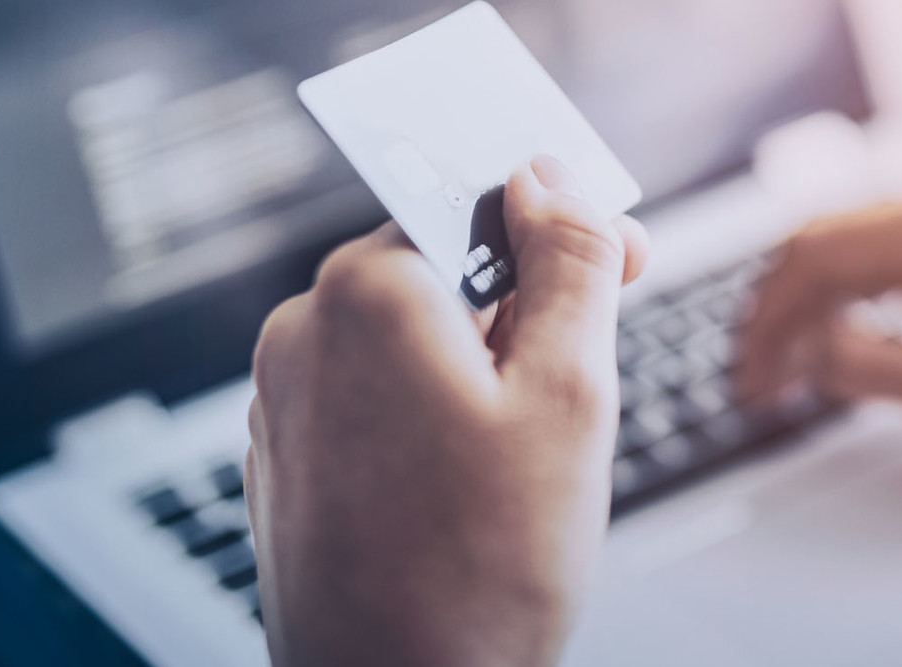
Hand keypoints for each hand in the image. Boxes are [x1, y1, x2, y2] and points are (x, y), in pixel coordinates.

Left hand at [244, 157, 648, 666]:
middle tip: (574, 397)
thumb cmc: (484, 574)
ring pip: (409, 342)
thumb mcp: (570, 396)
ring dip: (476, 374)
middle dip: (521, 316)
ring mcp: (282, 402)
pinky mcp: (285, 461)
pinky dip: (427, 423)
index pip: (478, 201)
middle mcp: (303, 333)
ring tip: (516, 465)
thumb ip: (568, 264)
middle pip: (442, 273)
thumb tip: (549, 178)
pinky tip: (465, 494)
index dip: (560, 231)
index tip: (619, 267)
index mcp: (368, 293)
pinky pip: (371, 402)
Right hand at [737, 193, 901, 465]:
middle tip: (763, 378)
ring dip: (826, 300)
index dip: (765, 325)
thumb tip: (811, 355)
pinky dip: (872, 292)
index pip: (813, 259)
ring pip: (870, 243)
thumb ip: (875, 367)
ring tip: (806, 366)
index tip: (751, 383)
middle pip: (832, 240)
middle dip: (783, 309)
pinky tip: (872, 337)